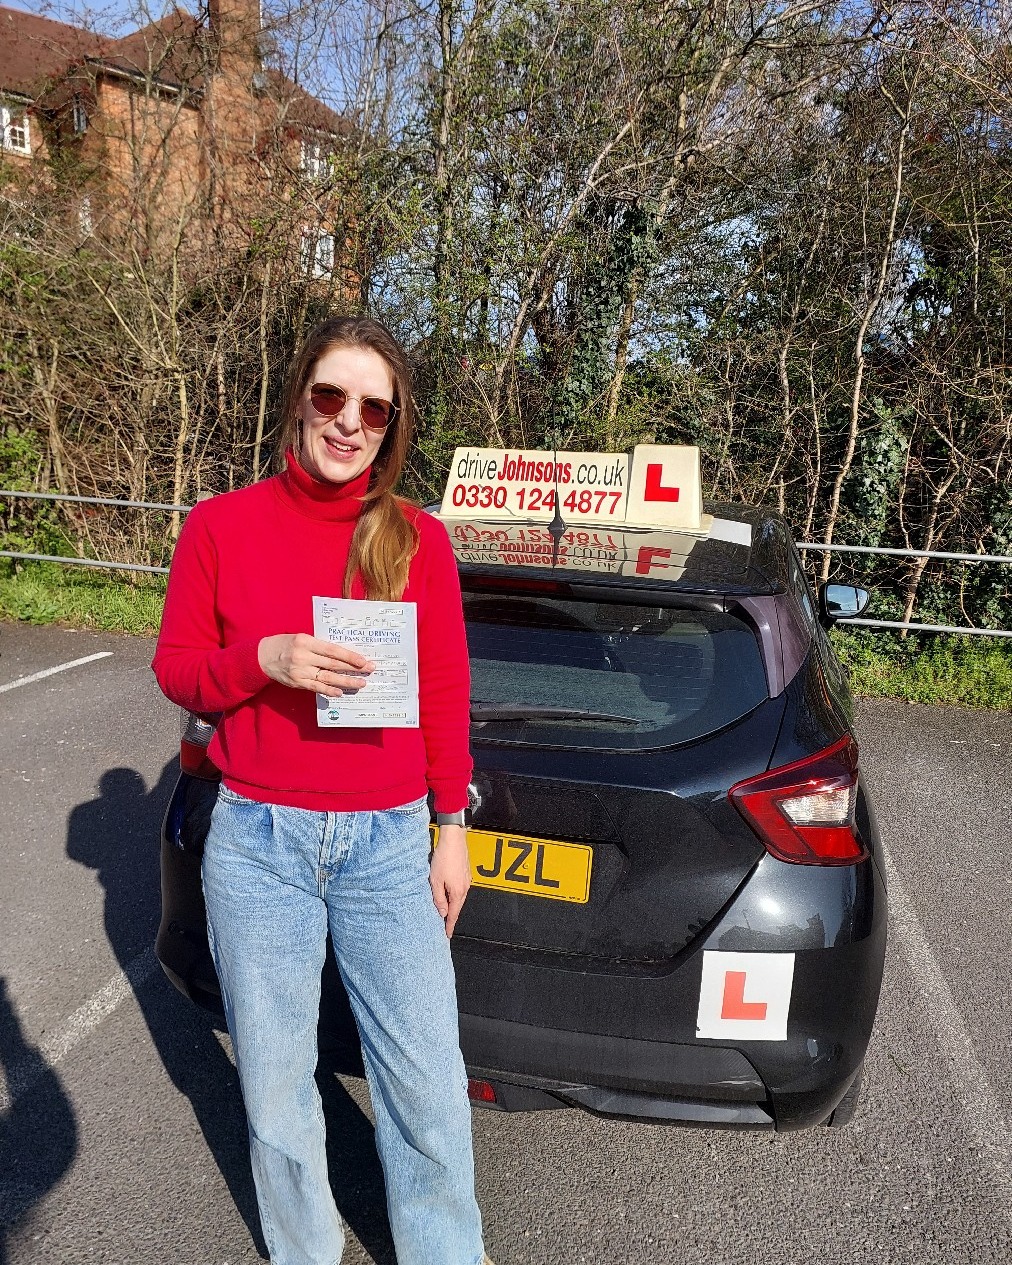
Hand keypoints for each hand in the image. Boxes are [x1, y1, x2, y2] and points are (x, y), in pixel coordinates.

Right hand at [257, 633, 373, 695]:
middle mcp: (303, 657)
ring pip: (327, 678)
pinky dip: (329, 691)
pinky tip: (340, 692)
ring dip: (346, 682)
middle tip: (369, 670)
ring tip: (360, 683)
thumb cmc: (285, 644)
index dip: (350, 656)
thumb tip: (344, 654)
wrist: (262, 657)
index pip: (333, 650)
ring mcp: (300, 671)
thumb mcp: (302, 638)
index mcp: (306, 641)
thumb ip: (319, 646)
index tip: (363, 660)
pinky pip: (316, 688)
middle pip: (333, 664)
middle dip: (353, 668)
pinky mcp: (297, 682)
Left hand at [429, 824, 470, 937]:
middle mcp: (465, 887)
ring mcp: (466, 879)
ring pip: (458, 897)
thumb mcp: (435, 880)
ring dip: (451, 904)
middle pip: (457, 906)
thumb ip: (438, 898)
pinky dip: (453, 894)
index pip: (453, 914)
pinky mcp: (465, 872)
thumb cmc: (444, 857)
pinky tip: (447, 893)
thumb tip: (442, 912)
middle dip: (451, 916)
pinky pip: (460, 889)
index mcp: (458, 892)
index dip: (450, 925)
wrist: (454, 838)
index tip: (447, 934)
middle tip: (444, 925)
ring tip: (443, 910)